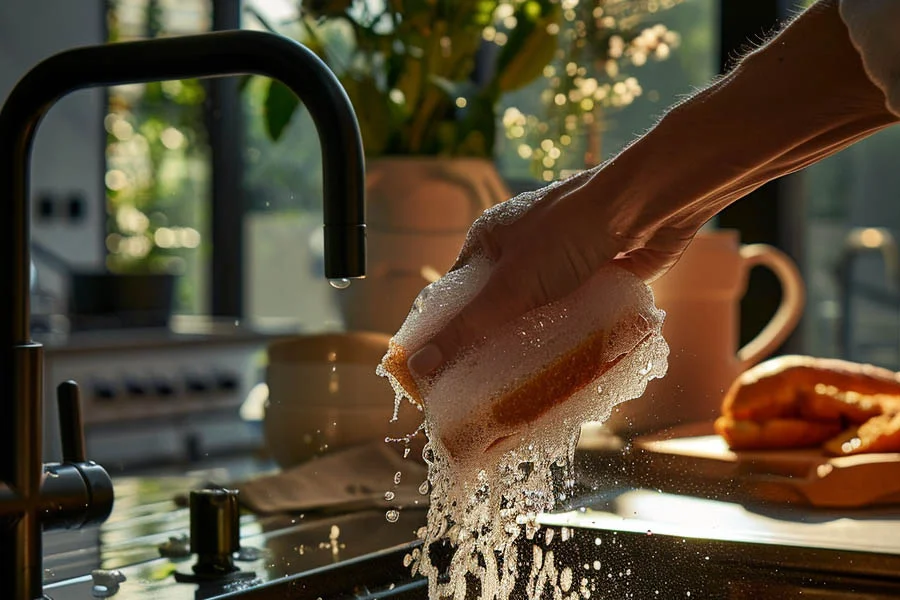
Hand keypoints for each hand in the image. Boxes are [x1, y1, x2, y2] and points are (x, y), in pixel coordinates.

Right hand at [405, 167, 701, 378]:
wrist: (647, 207)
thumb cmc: (569, 234)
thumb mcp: (511, 285)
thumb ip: (468, 327)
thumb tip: (420, 365)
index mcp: (491, 240)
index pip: (457, 293)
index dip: (449, 331)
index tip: (444, 373)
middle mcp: (523, 249)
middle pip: (500, 308)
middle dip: (496, 345)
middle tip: (487, 390)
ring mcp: (562, 262)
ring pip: (540, 314)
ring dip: (537, 344)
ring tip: (527, 389)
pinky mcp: (596, 275)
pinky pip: (576, 314)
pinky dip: (572, 337)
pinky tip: (569, 367)